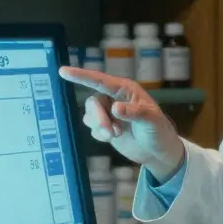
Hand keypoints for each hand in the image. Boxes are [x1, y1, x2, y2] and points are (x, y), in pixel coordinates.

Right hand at [58, 66, 184, 179]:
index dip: (81, 76)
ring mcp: (109, 113)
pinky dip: (100, 134)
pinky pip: (92, 128)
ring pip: (90, 115)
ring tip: (115, 136)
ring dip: (99, 127)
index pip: (100, 81)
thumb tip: (115, 108)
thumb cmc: (158, 130)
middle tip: (110, 133)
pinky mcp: (105, 127)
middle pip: (93, 102)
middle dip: (98, 118)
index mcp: (125, 90)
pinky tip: (115, 138)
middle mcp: (114, 98)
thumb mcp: (151, 120)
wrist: (157, 152)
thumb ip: (133, 113)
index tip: (63, 71)